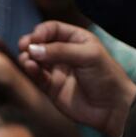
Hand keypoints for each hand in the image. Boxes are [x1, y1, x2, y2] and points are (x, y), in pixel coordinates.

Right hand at [18, 21, 135, 136]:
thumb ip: (60, 51)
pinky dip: (31, 71)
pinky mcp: (51, 87)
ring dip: (27, 57)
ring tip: (26, 60)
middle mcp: (64, 53)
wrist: (111, 107)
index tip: (35, 38)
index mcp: (76, 39)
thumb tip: (33, 48)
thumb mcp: (87, 56)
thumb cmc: (106, 76)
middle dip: (30, 43)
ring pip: (35, 60)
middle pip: (40, 43)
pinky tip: (30, 68)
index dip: (41, 31)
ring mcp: (56, 70)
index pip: (53, 29)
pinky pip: (37, 76)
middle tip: (24, 46)